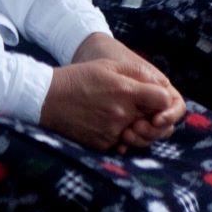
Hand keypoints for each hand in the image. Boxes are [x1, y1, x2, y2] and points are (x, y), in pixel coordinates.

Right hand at [40, 34, 184, 152]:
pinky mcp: (103, 144)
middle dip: (149, 115)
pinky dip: (117, 136)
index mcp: (125, 91)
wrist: (47, 98)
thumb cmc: (78, 77)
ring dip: (134, 127)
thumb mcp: (107, 66)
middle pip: (153, 121)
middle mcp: (122, 114)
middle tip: (138, 109)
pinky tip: (103, 123)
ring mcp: (113, 132)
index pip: (164, 100)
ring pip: (138, 135)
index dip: (162, 99)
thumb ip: (137, 74)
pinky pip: (121, 144)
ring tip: (119, 116)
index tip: (154, 99)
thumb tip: (159, 85)